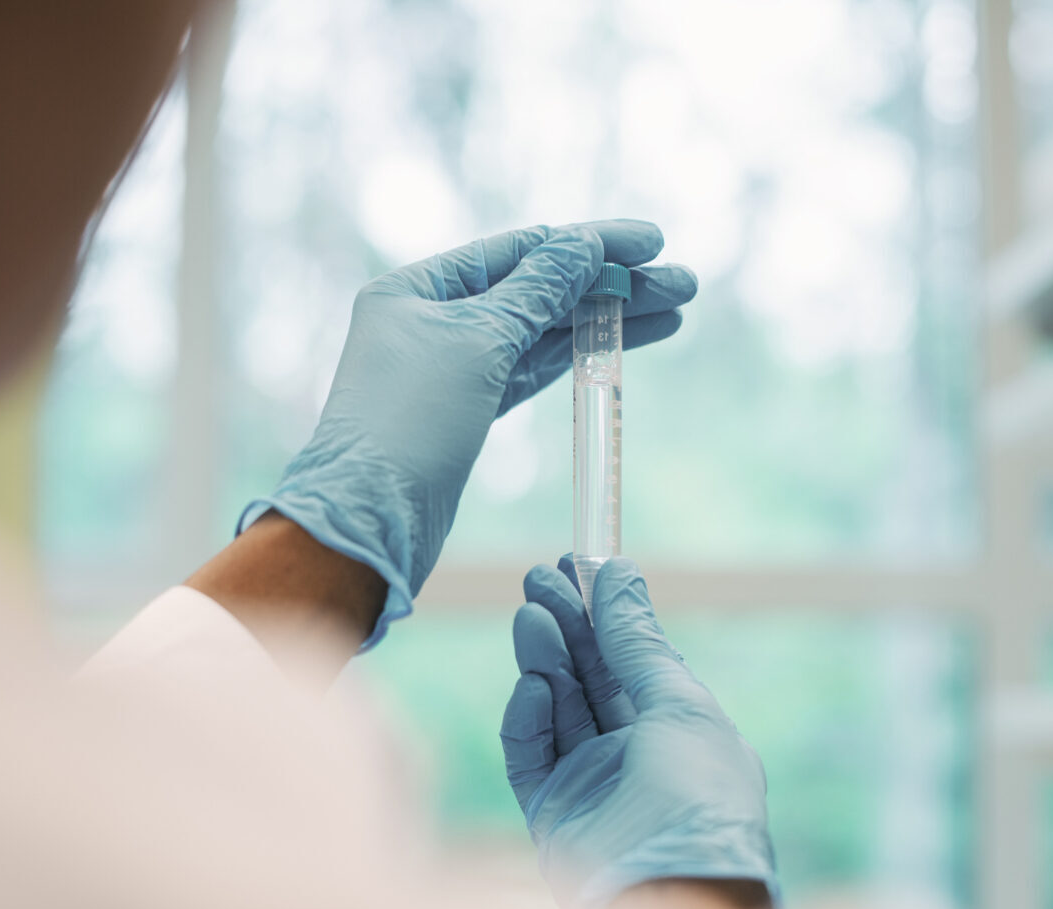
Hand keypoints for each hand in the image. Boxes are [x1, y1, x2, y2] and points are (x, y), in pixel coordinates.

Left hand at [239, 221, 696, 648]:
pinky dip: (578, 357)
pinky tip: (623, 344)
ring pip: (543, 331)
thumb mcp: (478, 342)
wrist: (370, 522)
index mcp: (417, 287)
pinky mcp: (469, 410)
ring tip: (675, 309)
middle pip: (539, 289)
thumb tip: (582, 244)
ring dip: (606, 320)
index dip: (590, 244)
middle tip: (683, 284)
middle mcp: (433, 319)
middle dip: (611, 285)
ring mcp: (452, 366)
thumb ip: (537, 290)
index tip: (652, 242)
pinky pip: (533, 369)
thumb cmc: (408, 424)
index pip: (520, 249)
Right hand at [501, 557, 777, 908]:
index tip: (577, 563)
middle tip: (538, 575)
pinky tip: (533, 686)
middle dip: (565, 624)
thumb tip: (618, 572)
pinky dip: (528, 718)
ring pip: (557, 706)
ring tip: (530, 614)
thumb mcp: (679, 705)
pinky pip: (531, 755)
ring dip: (544, 658)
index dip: (604, 611)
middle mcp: (633, 753)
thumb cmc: (699, 799)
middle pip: (589, 676)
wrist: (673, 890)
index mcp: (677, 728)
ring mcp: (591, 783)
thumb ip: (638, 642)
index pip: (631, 659)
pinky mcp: (553, 812)